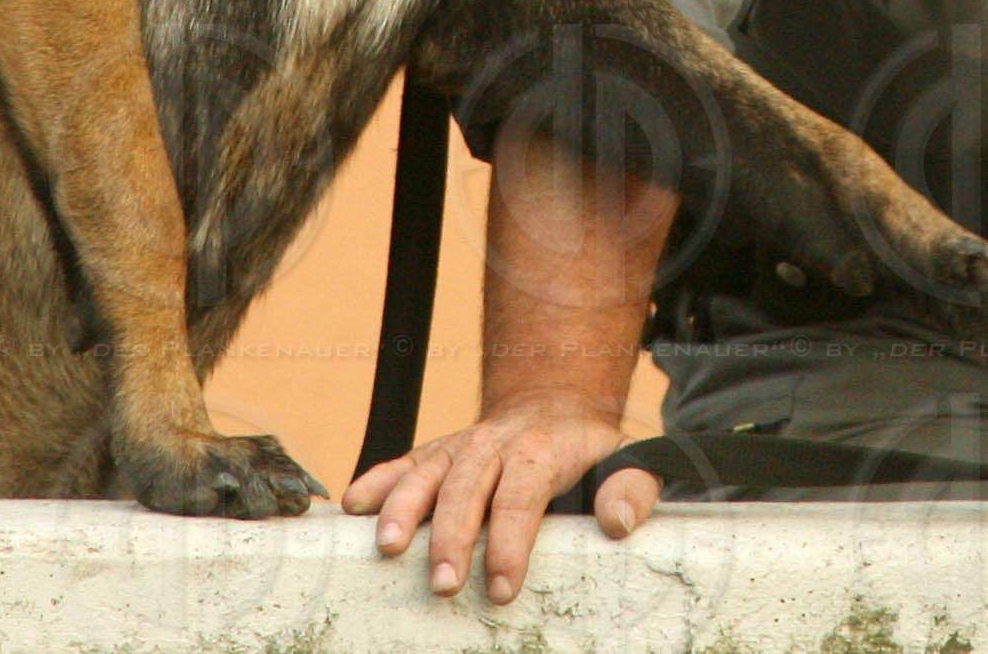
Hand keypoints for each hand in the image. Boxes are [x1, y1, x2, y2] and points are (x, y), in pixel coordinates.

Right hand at [343, 392, 661, 605]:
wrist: (554, 401)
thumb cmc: (588, 448)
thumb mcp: (626, 458)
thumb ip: (632, 488)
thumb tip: (617, 522)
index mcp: (542, 450)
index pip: (523, 494)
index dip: (512, 540)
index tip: (504, 585)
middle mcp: (494, 444)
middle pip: (469, 488)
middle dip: (454, 536)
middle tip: (445, 584)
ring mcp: (460, 446)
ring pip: (428, 472)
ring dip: (405, 508)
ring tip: (389, 546)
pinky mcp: (436, 453)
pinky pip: (402, 463)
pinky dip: (377, 481)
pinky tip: (355, 506)